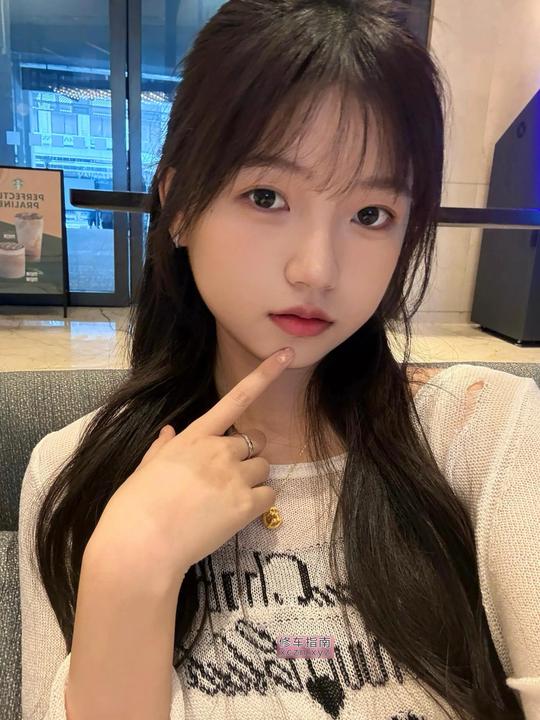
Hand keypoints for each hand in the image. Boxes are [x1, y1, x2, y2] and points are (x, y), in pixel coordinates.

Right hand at [92, 347, 294, 580]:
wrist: (140, 547)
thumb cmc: (133, 508)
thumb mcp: (144, 469)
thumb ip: (162, 448)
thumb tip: (169, 432)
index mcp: (194, 437)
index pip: (235, 399)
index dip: (264, 375)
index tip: (286, 355)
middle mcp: (219, 450)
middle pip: (252, 444)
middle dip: (244, 458)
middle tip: (224, 480)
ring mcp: (234, 477)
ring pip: (263, 468)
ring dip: (252, 480)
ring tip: (227, 500)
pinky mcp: (246, 506)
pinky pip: (270, 495)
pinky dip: (260, 502)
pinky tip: (238, 514)